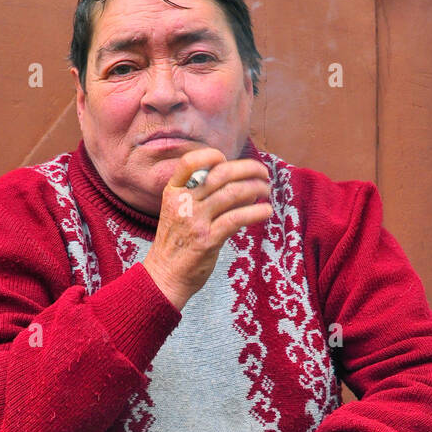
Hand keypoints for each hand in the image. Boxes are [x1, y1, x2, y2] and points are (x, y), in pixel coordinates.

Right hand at [143, 149, 272, 310]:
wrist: (164, 276)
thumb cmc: (178, 244)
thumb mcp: (180, 213)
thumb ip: (206, 197)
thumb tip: (245, 186)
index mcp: (173, 192)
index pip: (190, 162)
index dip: (212, 155)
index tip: (229, 160)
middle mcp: (182, 203)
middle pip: (220, 174)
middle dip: (248, 169)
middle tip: (263, 173)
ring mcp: (194, 221)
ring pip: (232, 193)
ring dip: (256, 188)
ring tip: (267, 190)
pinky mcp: (208, 240)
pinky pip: (237, 218)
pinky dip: (256, 212)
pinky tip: (266, 211)